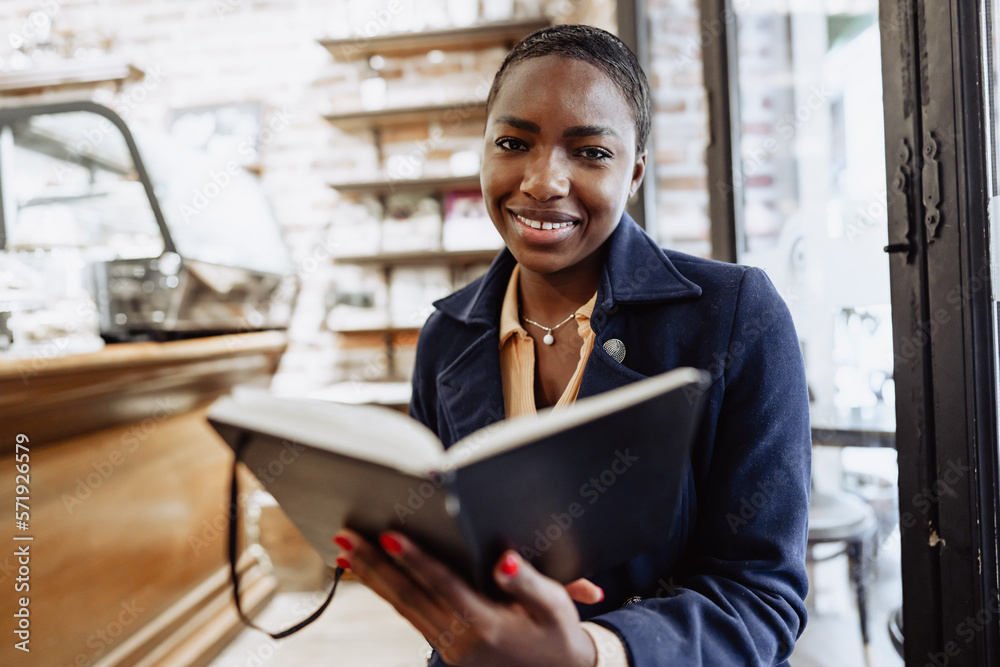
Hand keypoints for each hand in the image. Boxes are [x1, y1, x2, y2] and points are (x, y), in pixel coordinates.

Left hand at [334, 529, 597, 666]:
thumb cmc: (558, 635)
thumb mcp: (555, 606)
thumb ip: (527, 583)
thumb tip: (505, 559)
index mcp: (486, 626)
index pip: (441, 584)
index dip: (414, 559)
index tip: (388, 536)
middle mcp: (461, 640)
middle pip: (408, 596)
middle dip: (374, 564)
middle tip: (346, 536)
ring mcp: (449, 649)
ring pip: (403, 607)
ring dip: (373, 578)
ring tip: (347, 551)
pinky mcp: (446, 649)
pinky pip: (410, 616)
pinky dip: (388, 593)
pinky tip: (375, 576)